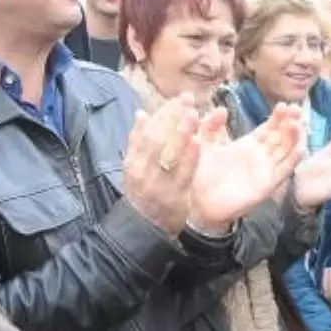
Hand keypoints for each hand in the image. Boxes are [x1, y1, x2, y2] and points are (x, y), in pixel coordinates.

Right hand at [123, 95, 203, 234]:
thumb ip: (138, 143)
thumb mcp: (137, 169)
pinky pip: (182, 174)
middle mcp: (142, 172)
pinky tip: (198, 142)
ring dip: (181, 132)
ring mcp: (157, 185)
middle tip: (187, 99)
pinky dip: (189, 158)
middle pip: (156, 139)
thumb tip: (141, 114)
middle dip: (172, 117)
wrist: (144, 230)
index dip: (162, 114)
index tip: (177, 99)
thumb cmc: (144, 194)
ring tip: (193, 114)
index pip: (146, 132)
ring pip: (168, 154)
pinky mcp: (173, 197)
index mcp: (132, 162)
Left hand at [189, 104, 303, 230]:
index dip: (278, 117)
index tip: (284, 105)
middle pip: (281, 137)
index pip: (269, 128)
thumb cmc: (200, 175)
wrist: (198, 203)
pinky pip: (283, 171)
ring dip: (294, 138)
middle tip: (296, 109)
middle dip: (290, 123)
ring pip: (286, 151)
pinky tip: (300, 149)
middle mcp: (260, 156)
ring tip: (298, 124)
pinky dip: (293, 161)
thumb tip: (222, 109)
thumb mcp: (203, 144)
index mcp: (248, 145)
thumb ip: (210, 126)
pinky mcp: (267, 185)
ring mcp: (265, 170)